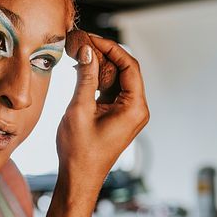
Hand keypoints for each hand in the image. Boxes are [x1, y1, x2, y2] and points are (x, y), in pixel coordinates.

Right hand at [56, 34, 148, 192]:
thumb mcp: (79, 110)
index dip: (111, 48)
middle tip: (83, 43)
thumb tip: (87, 52)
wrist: (79, 178)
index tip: (92, 39)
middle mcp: (137, 110)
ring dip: (100, 66)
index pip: (130, 66)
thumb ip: (85, 78)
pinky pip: (112, 90)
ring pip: (118, 79)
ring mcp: (128, 113)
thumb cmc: (80, 153)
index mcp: (135, 108)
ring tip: (80, 55)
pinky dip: (98, 79)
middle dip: (105, 55)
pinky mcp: (118, 116)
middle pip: (126, 70)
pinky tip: (82, 72)